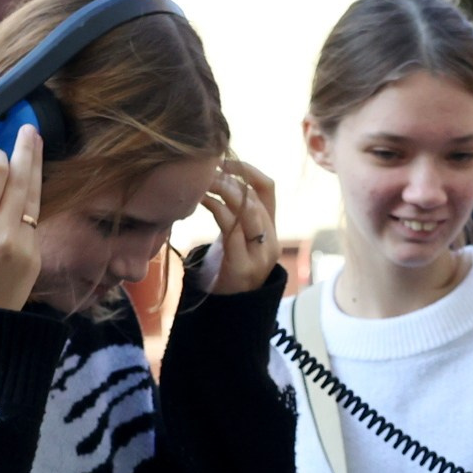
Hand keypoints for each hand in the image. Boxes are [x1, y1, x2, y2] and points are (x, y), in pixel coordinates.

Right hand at [0, 124, 43, 310]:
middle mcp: (3, 234)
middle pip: (20, 181)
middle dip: (25, 152)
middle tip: (30, 129)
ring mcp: (24, 247)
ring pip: (34, 199)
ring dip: (36, 170)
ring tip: (37, 145)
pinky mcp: (35, 259)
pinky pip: (35, 222)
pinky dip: (32, 201)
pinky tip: (30, 187)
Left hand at [195, 158, 278, 294]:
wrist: (228, 312)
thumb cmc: (225, 269)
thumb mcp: (234, 237)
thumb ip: (233, 212)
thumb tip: (214, 176)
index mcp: (270, 228)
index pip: (267, 187)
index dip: (246, 169)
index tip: (221, 161)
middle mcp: (270, 239)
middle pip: (255, 195)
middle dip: (228, 177)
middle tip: (204, 169)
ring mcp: (259, 254)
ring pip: (247, 209)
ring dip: (222, 190)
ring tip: (201, 182)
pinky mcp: (243, 265)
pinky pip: (232, 228)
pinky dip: (216, 208)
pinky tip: (201, 201)